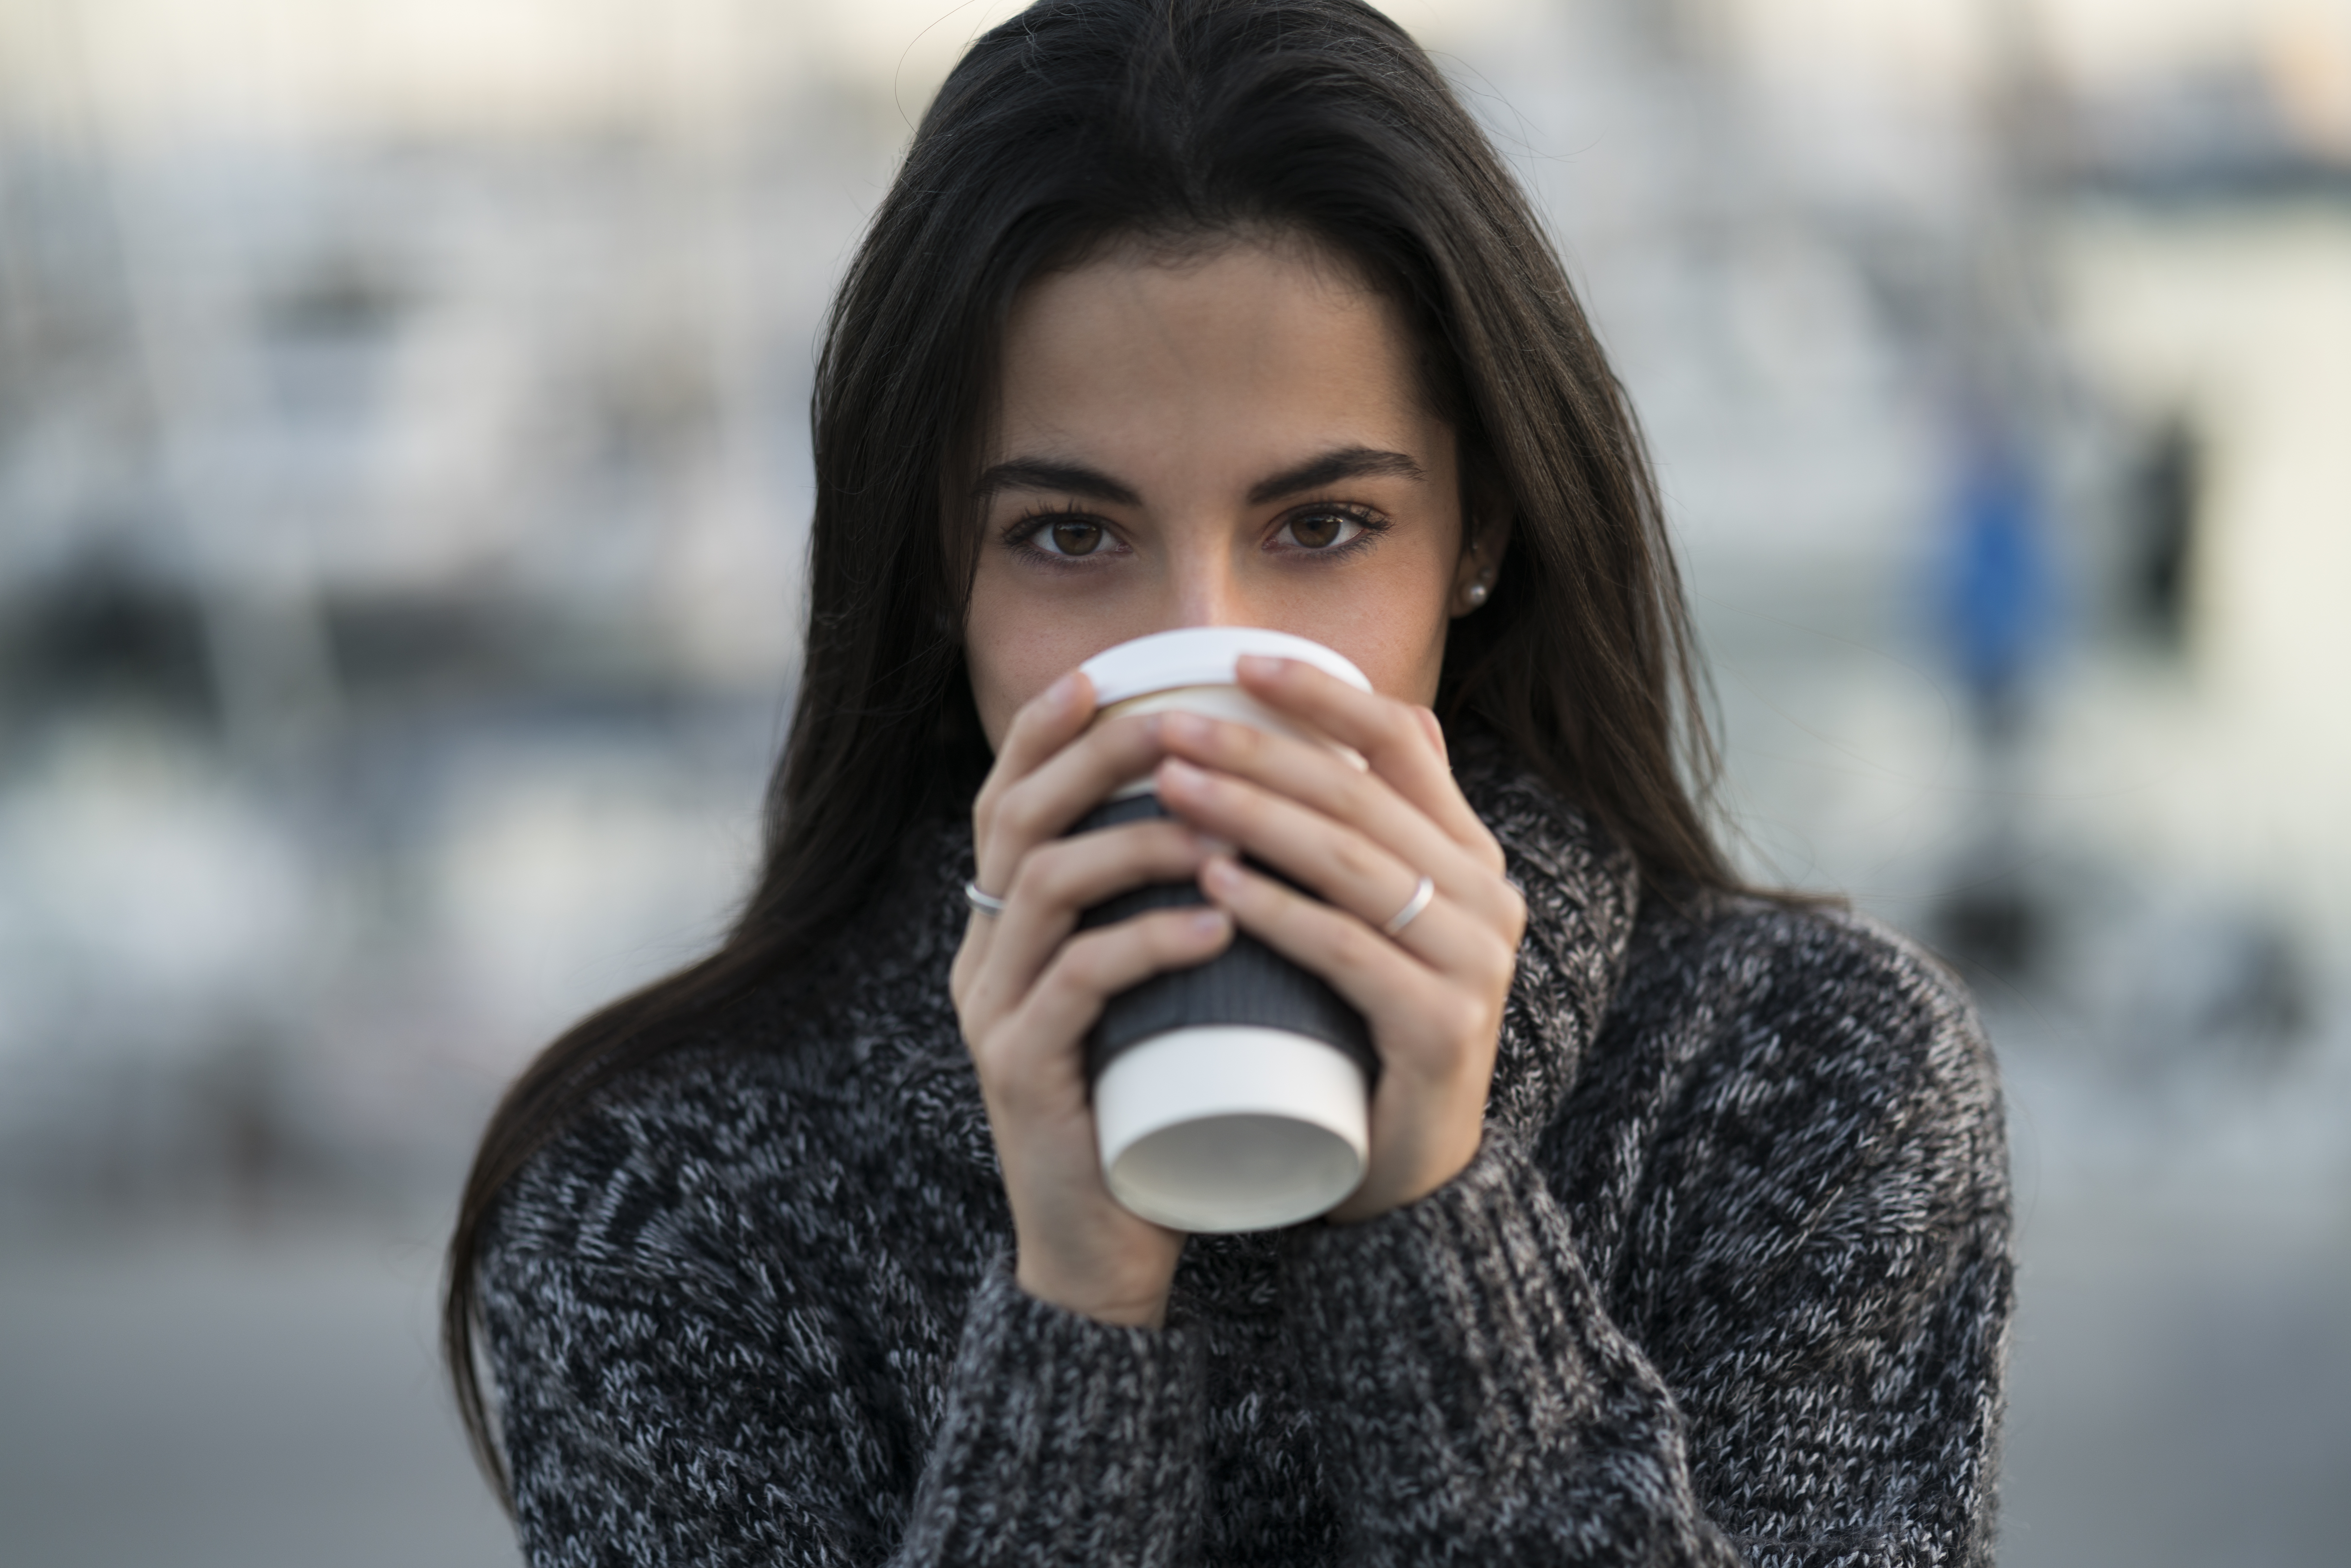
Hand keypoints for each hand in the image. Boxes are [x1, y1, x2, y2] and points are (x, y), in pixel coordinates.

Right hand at [948, 671, 1231, 1327]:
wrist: (1115, 1246)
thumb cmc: (1151, 1100)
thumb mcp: (1154, 986)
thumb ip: (1165, 910)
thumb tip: (1245, 816)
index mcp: (1006, 927)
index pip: (1010, 797)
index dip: (1048, 730)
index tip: (1109, 678)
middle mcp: (984, 957)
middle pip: (1018, 820)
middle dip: (1097, 760)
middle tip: (1182, 731)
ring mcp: (994, 1015)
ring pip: (1044, 887)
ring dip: (1136, 842)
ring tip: (1221, 830)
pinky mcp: (1023, 1074)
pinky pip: (1075, 982)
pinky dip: (1147, 941)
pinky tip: (1213, 923)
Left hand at [1151, 655, 1525, 1222]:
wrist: (1409, 1173)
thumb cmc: (1368, 1031)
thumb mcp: (1376, 919)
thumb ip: (1374, 831)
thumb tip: (1371, 717)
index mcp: (1470, 854)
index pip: (1402, 737)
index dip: (1322, 692)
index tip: (1238, 659)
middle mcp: (1486, 896)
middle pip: (1360, 796)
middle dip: (1259, 751)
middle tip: (1167, 729)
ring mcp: (1472, 964)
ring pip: (1350, 864)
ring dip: (1253, 817)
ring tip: (1170, 789)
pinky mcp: (1441, 1029)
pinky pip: (1347, 952)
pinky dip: (1277, 912)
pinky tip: (1214, 883)